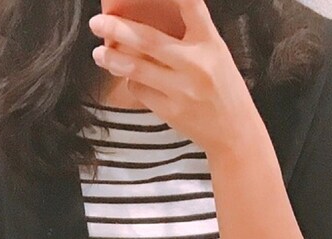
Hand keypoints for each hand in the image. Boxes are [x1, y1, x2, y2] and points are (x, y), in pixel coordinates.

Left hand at [88, 0, 260, 159]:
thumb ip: (189, 36)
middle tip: (97, 23)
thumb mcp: (215, 54)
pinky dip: (132, 81)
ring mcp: (182, 90)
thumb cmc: (223, 90)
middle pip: (149, 40)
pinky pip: (141, 90)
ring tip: (99, 53)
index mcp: (210, 43)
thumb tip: (147, 21)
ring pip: (137, 69)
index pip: (191, 5)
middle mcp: (196, 64)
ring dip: (113, 59)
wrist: (235, 133)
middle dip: (117, 29)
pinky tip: (130, 78)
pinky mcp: (172, 111)